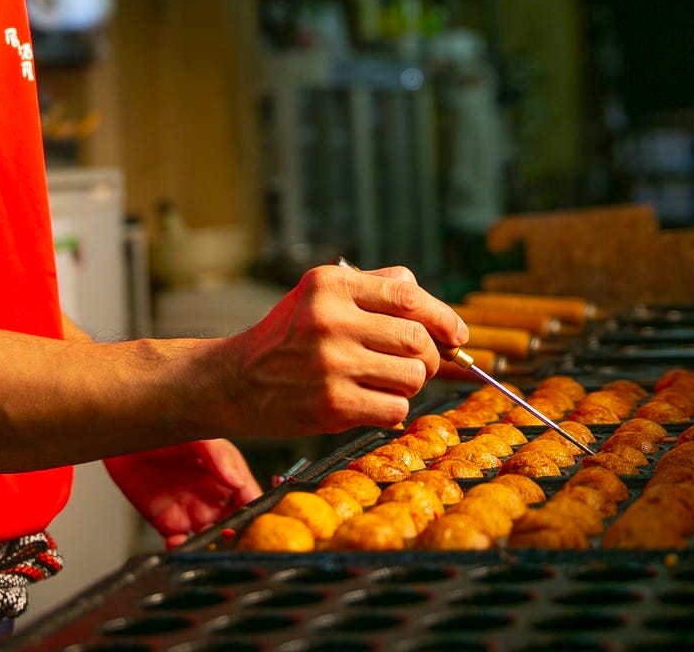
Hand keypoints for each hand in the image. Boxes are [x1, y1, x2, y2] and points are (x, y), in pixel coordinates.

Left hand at [105, 438, 260, 547]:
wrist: (125, 436)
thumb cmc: (165, 429)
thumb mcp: (196, 436)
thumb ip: (218, 456)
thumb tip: (237, 480)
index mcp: (226, 472)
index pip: (250, 496)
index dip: (258, 512)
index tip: (261, 525)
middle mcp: (213, 494)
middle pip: (235, 523)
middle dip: (238, 537)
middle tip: (232, 541)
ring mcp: (191, 510)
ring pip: (209, 538)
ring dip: (210, 546)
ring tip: (203, 544)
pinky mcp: (167, 522)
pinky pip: (179, 544)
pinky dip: (181, 550)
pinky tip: (177, 544)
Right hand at [219, 264, 467, 435]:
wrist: (235, 381)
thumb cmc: (290, 336)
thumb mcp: (322, 294)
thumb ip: (378, 288)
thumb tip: (440, 316)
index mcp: (332, 283)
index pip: (409, 294)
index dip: (443, 317)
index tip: (457, 334)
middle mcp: (331, 318)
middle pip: (417, 339)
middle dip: (429, 357)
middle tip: (419, 365)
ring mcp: (331, 362)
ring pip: (412, 375)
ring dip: (409, 384)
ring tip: (385, 383)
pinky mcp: (331, 404)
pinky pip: (395, 408)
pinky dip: (393, 409)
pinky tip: (372, 403)